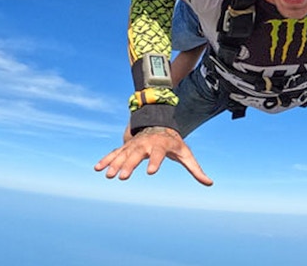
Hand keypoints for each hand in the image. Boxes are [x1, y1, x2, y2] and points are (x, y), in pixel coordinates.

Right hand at [94, 126, 213, 185]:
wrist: (158, 124)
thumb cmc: (174, 143)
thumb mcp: (185, 153)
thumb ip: (195, 169)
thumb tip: (209, 183)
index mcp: (161, 144)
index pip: (158, 153)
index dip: (155, 162)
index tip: (151, 172)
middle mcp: (146, 143)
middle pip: (137, 155)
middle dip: (130, 165)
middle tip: (123, 177)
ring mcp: (134, 144)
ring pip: (123, 154)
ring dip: (115, 164)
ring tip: (108, 176)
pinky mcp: (126, 147)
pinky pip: (114, 153)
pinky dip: (106, 160)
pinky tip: (97, 168)